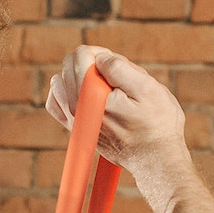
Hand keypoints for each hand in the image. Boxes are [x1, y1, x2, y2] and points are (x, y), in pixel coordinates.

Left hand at [44, 45, 193, 212]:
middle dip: (90, 63)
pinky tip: (84, 91)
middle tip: (115, 74)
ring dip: (79, 76)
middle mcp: (76, 110)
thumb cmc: (157, 123)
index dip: (100, 52)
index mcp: (92, 96)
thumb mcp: (147, 87)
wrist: (156, 159)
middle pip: (68, 67)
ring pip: (59, 83)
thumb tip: (99, 58)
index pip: (79, 57)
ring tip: (105, 85)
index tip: (116, 62)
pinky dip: (65, 92)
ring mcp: (73, 122)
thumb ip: (120, 67)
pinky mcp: (75, 130)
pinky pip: (56, 104)